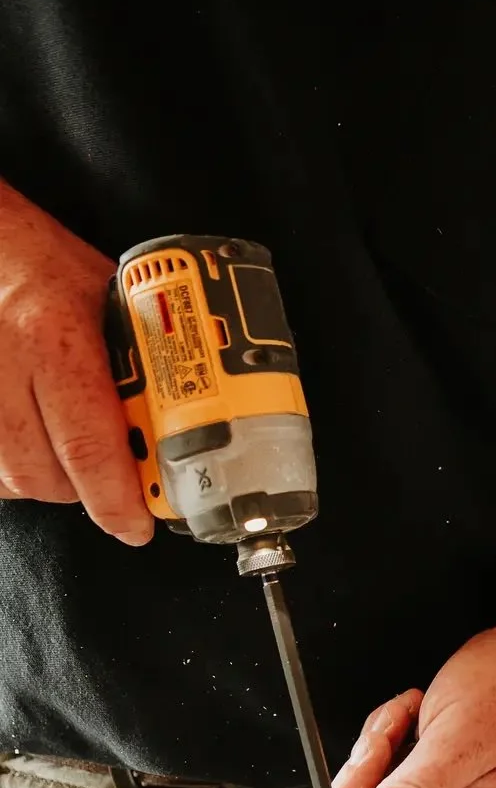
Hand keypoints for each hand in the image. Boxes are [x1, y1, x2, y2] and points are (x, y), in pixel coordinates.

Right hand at [0, 181, 152, 542]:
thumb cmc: (45, 262)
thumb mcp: (110, 300)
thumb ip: (139, 359)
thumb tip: (185, 415)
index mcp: (59, 341)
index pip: (89, 445)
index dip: (116, 499)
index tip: (138, 525)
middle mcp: (8, 366)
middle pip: (45, 474)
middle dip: (88, 494)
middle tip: (119, 486)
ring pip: (12, 476)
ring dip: (51, 481)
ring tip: (77, 460)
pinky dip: (16, 467)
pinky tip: (36, 446)